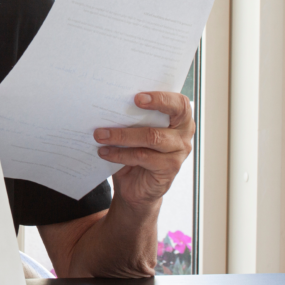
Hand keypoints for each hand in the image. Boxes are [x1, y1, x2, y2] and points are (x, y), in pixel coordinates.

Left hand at [93, 91, 193, 209]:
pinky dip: (120, 154)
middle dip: (146, 109)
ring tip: (101, 134)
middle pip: (171, 116)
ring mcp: (178, 153)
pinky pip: (142, 157)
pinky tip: (104, 152)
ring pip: (152, 137)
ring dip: (122, 135)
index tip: (138, 97)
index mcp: (179, 119)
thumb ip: (134, 118)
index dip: (161, 97)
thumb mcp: (137, 132)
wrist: (137, 187)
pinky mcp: (168, 169)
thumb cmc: (137, 152)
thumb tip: (111, 104)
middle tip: (120, 107)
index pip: (179, 103)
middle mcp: (183, 134)